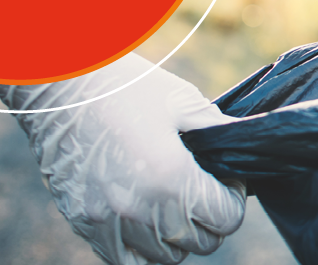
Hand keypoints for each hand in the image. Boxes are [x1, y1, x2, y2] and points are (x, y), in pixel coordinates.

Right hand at [1, 54, 244, 264]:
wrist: (56, 82)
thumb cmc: (124, 86)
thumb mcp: (182, 101)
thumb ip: (219, 132)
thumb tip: (248, 149)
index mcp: (172, 178)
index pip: (226, 219)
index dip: (233, 198)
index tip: (225, 180)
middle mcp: (141, 209)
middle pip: (202, 243)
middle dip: (211, 218)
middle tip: (203, 190)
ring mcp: (108, 221)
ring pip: (166, 257)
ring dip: (178, 236)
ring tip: (174, 202)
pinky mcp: (83, 223)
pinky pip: (125, 260)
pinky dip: (144, 249)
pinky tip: (147, 221)